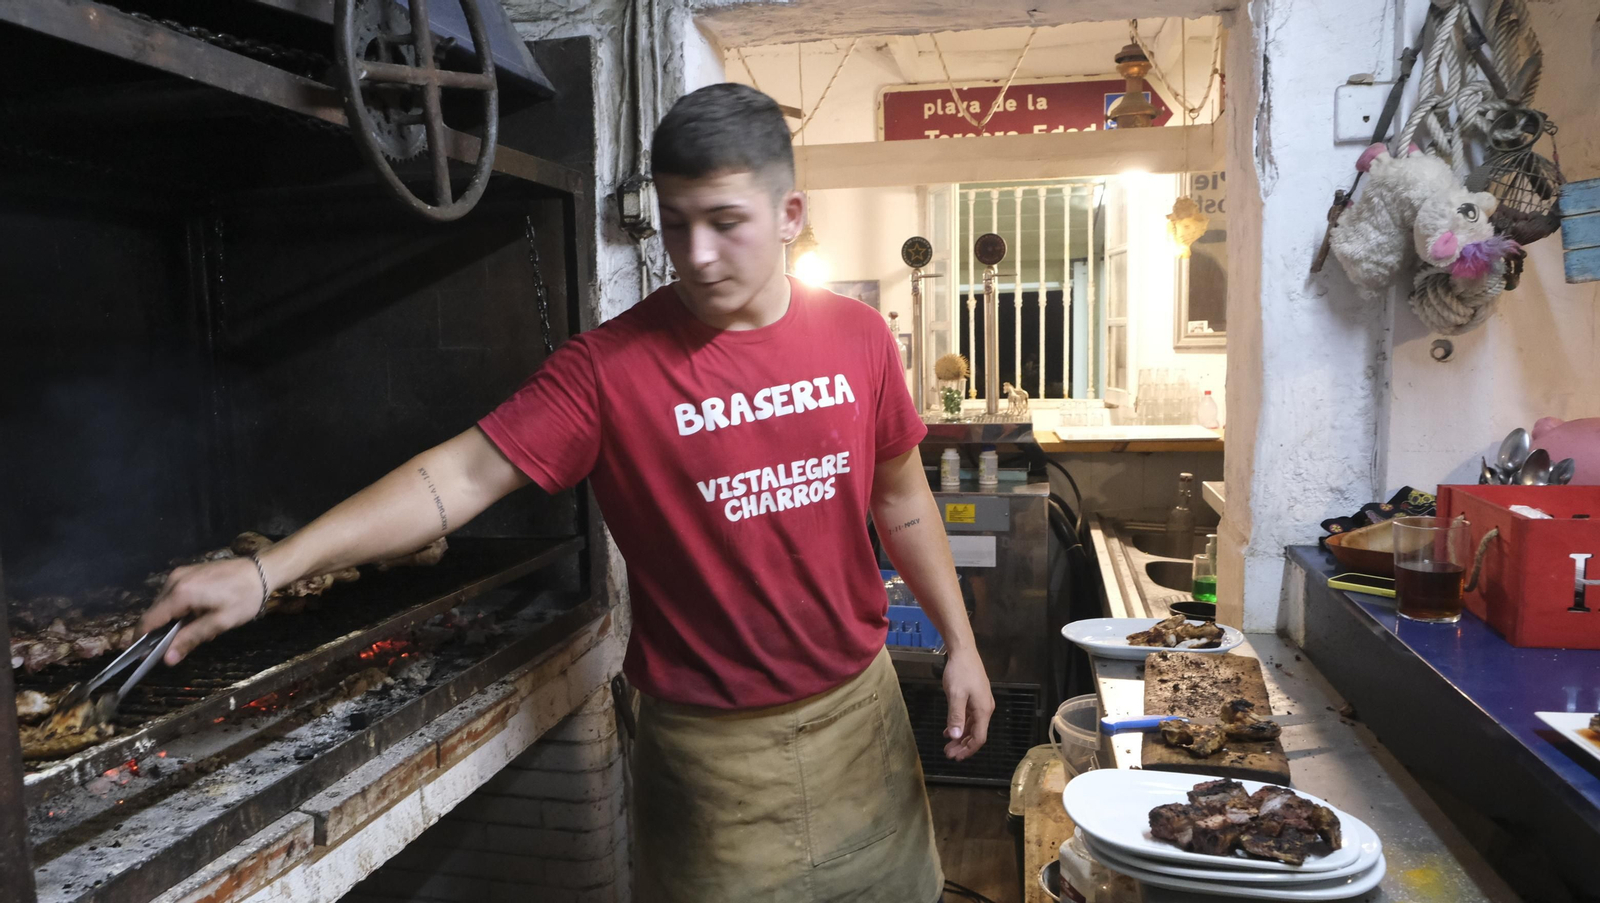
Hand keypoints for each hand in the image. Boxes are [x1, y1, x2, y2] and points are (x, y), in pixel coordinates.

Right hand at [139, 558, 267, 664]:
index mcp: (179, 593)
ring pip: (165, 605)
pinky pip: (175, 595)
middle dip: (164, 632)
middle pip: (155, 613)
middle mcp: (173, 580)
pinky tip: (201, 615)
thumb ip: (190, 639)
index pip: (148, 620)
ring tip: (201, 628)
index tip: (143, 658)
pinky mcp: (187, 572)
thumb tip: (166, 660)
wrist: (262, 571)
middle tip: (185, 643)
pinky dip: (182, 609)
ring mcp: (180, 574)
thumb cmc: (244, 598)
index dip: (142, 640)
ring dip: (175, 620)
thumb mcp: (219, 623)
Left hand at [941, 647, 993, 760]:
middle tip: (948, 754)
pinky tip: (949, 729)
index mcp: (983, 710)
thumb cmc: (960, 672)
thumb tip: (955, 737)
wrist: (963, 651)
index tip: (955, 757)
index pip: (979, 738)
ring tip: (948, 745)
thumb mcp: (955, 695)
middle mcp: (985, 709)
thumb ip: (955, 716)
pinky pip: (970, 717)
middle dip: (963, 746)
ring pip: (972, 726)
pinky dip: (961, 725)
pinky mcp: (976, 698)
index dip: (968, 750)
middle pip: (976, 734)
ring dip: (961, 737)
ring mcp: (981, 703)